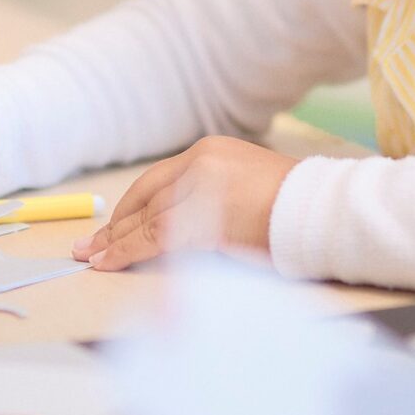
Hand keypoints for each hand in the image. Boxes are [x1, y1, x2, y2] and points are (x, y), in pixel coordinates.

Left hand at [72, 136, 295, 270]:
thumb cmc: (295, 212)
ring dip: (116, 242)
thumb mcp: (245, 194)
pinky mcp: (204, 216)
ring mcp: (201, 187)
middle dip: (115, 226)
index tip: (111, 226)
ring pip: (147, 219)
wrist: (326, 212)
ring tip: (92, 258)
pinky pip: (155, 238)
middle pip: (146, 198)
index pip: (158, 181)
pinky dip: (127, 252)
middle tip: (87, 245)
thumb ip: (210, 202)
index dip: (131, 207)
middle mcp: (201, 162)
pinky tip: (109, 262)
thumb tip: (175, 231)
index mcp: (211, 153)